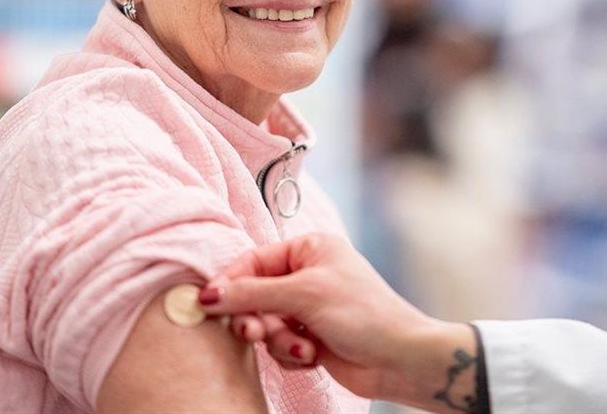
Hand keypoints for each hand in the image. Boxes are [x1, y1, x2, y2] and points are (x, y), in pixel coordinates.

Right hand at [198, 234, 478, 409]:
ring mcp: (309, 307)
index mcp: (310, 248)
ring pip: (265, 324)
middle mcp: (308, 274)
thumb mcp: (305, 295)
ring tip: (301, 346)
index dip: (230, 283)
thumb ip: (252, 293)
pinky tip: (314, 355)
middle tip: (253, 333)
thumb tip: (206, 294)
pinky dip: (291, 352)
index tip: (207, 304)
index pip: (253, 261)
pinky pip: (279, 344)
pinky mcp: (311, 336)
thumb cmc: (363, 314)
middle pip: (254, 294)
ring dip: (278, 339)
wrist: (399, 358)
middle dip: (255, 317)